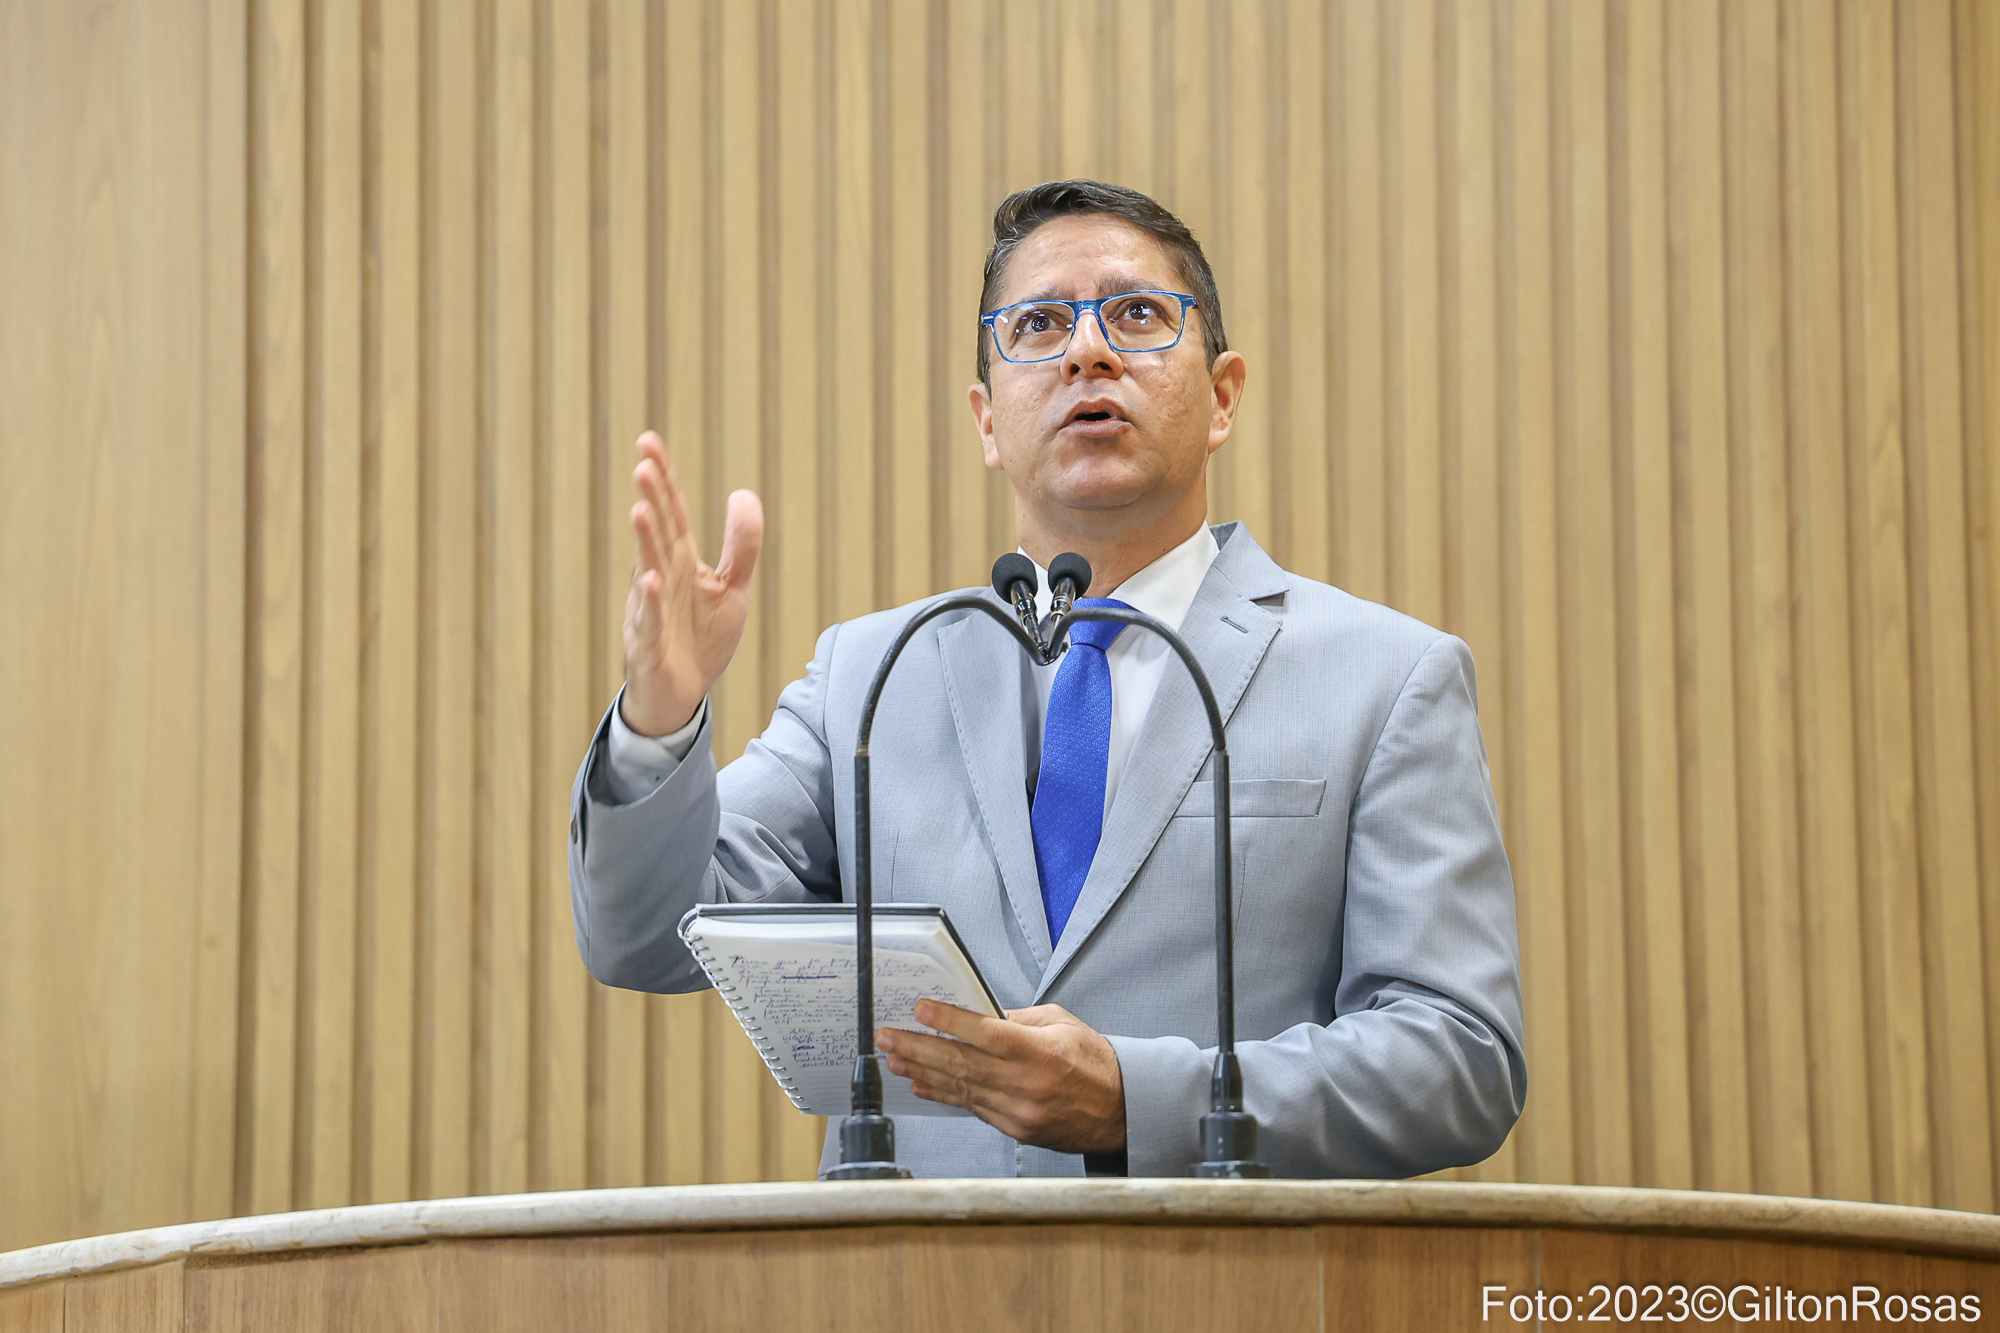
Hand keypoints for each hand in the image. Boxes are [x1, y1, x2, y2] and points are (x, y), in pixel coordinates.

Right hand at [621, 431, 763, 735]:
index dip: (664, 478)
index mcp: (680, 562)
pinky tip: (652, 581)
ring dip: (645, 541)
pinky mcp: (650, 645)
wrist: (681, 695)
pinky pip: (651, 621)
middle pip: (657, 533)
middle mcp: (661, 578)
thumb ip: (741, 546)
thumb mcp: (732, 589)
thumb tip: (743, 493)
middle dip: (651, 499)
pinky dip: (652, 602)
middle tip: (643, 463)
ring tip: (640, 510)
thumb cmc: (700, 639)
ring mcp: (651, 610)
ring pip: (648, 570)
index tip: (648, 442)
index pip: (672, 512)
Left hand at [876, 1001, 1125, 1153]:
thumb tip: (977, 1015)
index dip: (949, 1020)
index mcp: (1040, 1051)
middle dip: (919, 1048)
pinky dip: (946, 1095)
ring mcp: (1019, 1111)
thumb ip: (1018, 1020)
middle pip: (961, 1063)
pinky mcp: (1016, 1129)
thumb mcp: (1061, 1024)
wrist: (1121, 1110)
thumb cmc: (1094, 1062)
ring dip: (923, 1073)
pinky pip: (973, 1109)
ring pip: (961, 1089)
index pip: (985, 1033)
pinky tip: (924, 1085)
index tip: (921, 1009)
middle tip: (889, 1038)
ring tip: (896, 1060)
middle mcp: (1026, 1084)